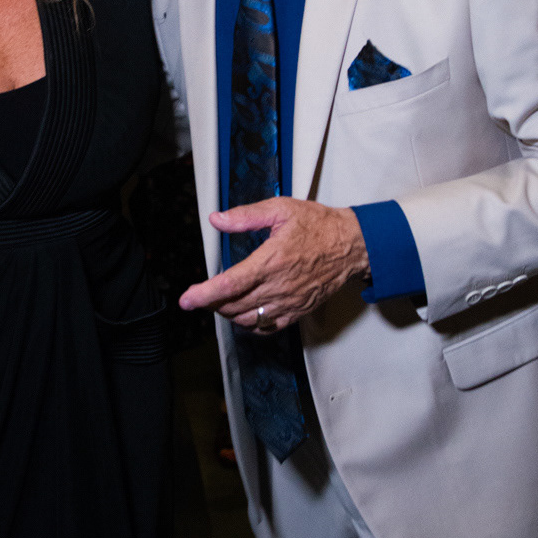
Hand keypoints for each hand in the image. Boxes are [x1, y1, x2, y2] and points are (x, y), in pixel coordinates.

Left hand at [179, 198, 367, 329]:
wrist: (351, 245)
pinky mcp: (298, 311)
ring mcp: (289, 302)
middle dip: (211, 303)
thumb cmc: (317, 225)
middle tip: (201, 295)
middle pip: (234, 306)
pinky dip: (249, 324)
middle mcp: (279, 286)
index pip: (230, 284)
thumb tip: (217, 220)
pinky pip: (267, 328)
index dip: (204, 295)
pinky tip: (243, 312)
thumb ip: (246, 216)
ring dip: (228, 314)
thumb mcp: (281, 209)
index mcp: (271, 260)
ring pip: (248, 319)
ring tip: (220, 301)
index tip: (186, 300)